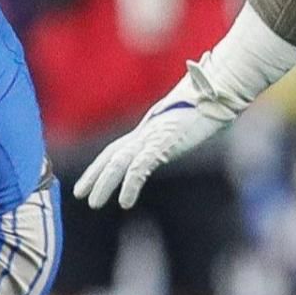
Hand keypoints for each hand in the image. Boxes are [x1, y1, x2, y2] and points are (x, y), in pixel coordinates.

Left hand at [75, 61, 237, 208]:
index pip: (115, 150)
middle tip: (78, 193)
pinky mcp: (163, 143)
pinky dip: (130, 185)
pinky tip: (125, 202)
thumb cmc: (206, 104)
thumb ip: (173, 132)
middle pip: (111, 156)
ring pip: (118, 163)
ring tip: (93, 203)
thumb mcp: (185, 122)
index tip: (87, 180)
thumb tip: (177, 137)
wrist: (217, 91)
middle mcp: (144, 134)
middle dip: (94, 175)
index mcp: (147, 131)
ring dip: (104, 184)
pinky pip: (141, 167)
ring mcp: (152, 138)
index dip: (99, 165)